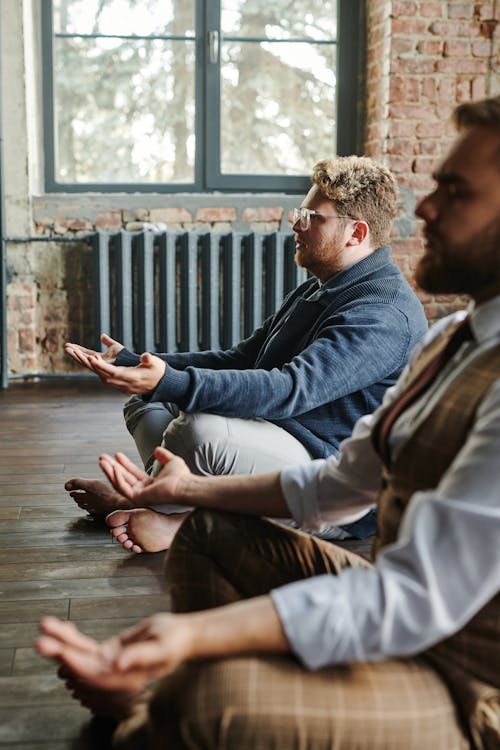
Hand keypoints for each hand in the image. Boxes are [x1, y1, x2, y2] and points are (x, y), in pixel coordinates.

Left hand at [36, 614, 192, 691]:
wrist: (184, 636)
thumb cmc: (177, 642)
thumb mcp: (162, 648)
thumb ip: (140, 657)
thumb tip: (118, 664)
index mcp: (124, 679)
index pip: (94, 674)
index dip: (76, 663)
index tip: (61, 651)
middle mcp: (112, 675)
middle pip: (79, 664)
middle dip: (60, 652)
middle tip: (40, 640)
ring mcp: (109, 664)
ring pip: (78, 653)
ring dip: (61, 640)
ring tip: (44, 624)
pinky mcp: (109, 652)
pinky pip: (85, 645)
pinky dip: (72, 636)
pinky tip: (62, 626)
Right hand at [65, 333, 123, 372]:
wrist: (132, 362)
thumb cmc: (125, 356)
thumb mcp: (115, 347)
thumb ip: (107, 342)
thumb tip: (102, 335)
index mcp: (100, 358)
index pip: (86, 353)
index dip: (78, 349)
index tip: (69, 345)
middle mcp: (98, 363)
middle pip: (84, 357)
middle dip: (74, 352)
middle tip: (66, 347)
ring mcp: (100, 366)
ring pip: (86, 361)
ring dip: (77, 355)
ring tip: (68, 349)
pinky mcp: (103, 368)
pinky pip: (93, 364)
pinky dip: (86, 360)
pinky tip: (79, 354)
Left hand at [88, 352, 165, 393]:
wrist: (162, 385)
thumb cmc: (159, 372)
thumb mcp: (156, 363)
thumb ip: (148, 360)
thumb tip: (145, 355)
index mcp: (132, 377)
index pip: (113, 372)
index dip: (101, 366)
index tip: (91, 358)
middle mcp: (126, 384)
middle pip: (105, 376)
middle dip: (93, 367)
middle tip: (83, 355)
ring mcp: (123, 387)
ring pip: (105, 380)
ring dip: (95, 370)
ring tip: (87, 359)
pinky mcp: (123, 386)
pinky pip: (108, 381)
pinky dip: (101, 373)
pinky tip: (97, 366)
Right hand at [99, 447, 190, 507]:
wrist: (185, 485)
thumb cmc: (181, 476)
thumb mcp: (171, 462)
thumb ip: (164, 456)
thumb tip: (157, 449)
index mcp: (149, 484)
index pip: (132, 473)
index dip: (124, 464)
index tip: (116, 454)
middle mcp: (143, 491)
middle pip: (123, 478)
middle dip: (112, 467)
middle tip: (102, 457)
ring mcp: (139, 496)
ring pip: (120, 483)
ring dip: (110, 472)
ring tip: (102, 461)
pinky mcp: (138, 498)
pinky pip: (123, 488)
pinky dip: (117, 478)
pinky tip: (113, 469)